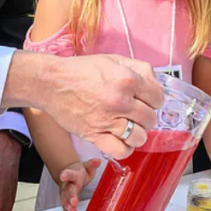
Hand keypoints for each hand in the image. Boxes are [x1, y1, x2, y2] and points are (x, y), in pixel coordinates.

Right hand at [42, 54, 163, 159]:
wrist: (52, 82)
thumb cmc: (82, 70)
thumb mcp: (114, 60)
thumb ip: (140, 69)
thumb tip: (157, 84)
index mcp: (127, 80)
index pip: (158, 97)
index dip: (154, 99)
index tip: (148, 99)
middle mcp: (119, 101)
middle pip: (151, 118)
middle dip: (147, 115)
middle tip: (137, 111)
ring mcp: (107, 120)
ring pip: (140, 137)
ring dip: (138, 132)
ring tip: (131, 126)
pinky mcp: (94, 135)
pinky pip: (121, 150)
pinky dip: (125, 148)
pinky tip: (123, 139)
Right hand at [58, 159, 101, 210]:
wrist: (69, 174)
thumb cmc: (80, 172)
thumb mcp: (87, 166)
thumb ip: (92, 164)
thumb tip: (98, 160)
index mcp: (74, 175)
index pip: (70, 174)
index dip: (66, 175)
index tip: (63, 176)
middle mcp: (68, 184)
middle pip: (68, 190)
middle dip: (70, 196)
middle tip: (74, 201)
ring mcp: (66, 193)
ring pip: (65, 199)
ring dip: (68, 205)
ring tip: (72, 210)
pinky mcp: (66, 199)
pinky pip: (66, 205)